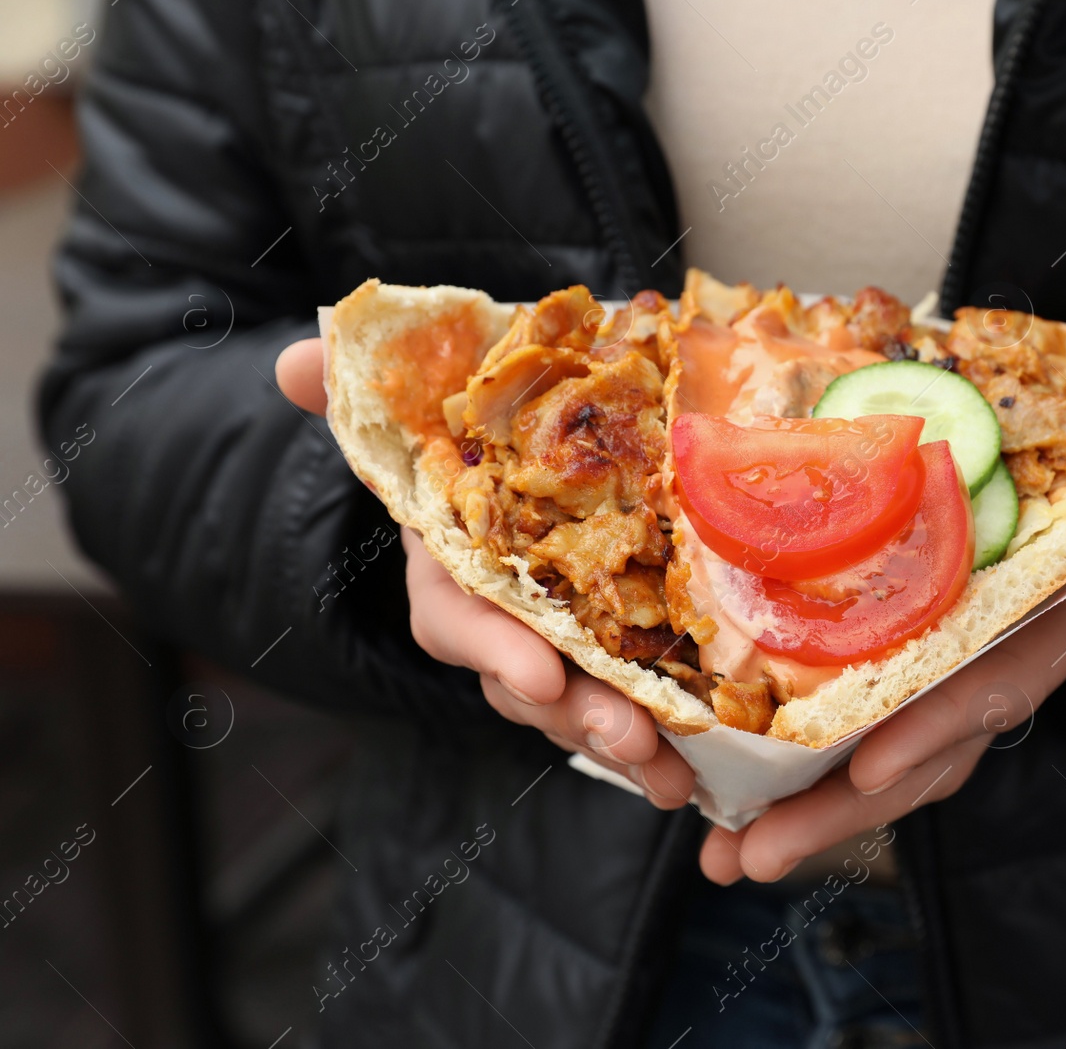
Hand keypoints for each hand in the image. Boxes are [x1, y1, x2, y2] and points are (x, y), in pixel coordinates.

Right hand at [274, 337, 696, 807]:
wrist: (544, 435)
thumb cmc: (488, 418)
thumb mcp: (436, 395)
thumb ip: (360, 386)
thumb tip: (296, 362)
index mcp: (454, 565)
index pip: (457, 619)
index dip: (493, 648)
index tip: (539, 675)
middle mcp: (500, 617)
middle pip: (527, 682)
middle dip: (575, 713)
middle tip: (630, 736)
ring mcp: (557, 644)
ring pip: (579, 707)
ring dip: (623, 743)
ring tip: (670, 773)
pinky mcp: (614, 654)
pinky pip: (632, 706)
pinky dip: (660, 742)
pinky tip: (694, 776)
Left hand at [699, 410, 1065, 882]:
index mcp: (1060, 621)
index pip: (993, 686)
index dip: (935, 730)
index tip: (867, 770)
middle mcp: (1010, 655)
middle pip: (924, 751)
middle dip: (838, 809)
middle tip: (750, 855)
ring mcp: (969, 661)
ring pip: (891, 748)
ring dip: (810, 805)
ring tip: (728, 849)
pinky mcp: (930, 645)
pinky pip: (872, 710)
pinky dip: (811, 755)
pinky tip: (742, 789)